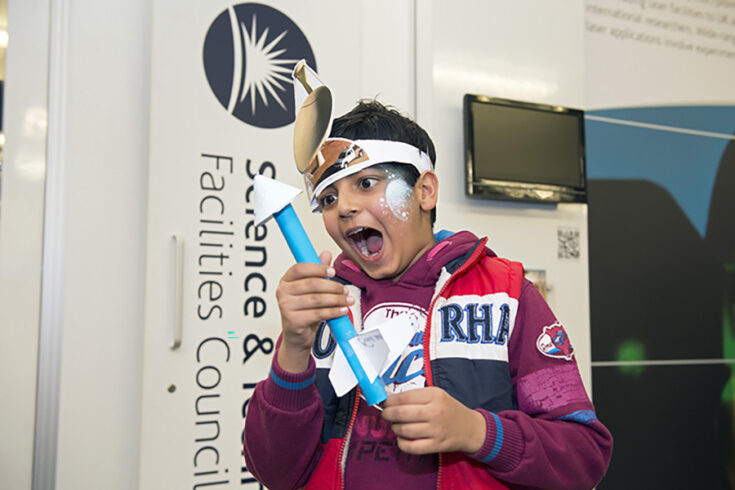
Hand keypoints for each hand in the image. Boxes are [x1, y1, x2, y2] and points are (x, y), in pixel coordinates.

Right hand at [275, 250, 353, 372]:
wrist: (297, 336)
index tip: (333, 272)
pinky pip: (318, 314)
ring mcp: (286, 307)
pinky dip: (333, 312)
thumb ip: (318, 271)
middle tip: (345, 290)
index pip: (300, 268)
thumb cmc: (304, 310)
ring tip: (347, 300)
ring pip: (317, 299)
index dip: (318, 268)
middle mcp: (283, 292)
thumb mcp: (311, 289)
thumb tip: (326, 254)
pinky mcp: (293, 321)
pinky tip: (342, 310)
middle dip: (333, 286)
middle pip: (312, 284)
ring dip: (336, 299)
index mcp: (286, 280)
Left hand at [381, 387, 485, 454]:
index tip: (384, 402)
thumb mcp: (435, 395)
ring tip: (396, 425)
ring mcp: (436, 430)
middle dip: (387, 414)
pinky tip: (403, 438)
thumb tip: (388, 398)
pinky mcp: (436, 446)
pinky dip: (401, 443)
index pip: (403, 397)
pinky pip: (411, 447)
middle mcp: (435, 412)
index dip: (389, 401)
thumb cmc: (448, 409)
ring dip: (394, 428)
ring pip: (403, 430)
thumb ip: (413, 396)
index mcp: (435, 395)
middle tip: (386, 414)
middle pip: (401, 414)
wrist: (470, 428)